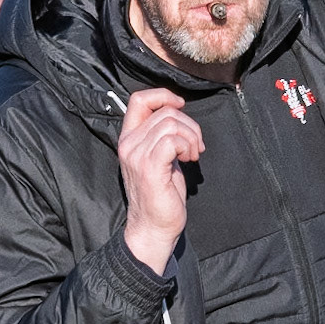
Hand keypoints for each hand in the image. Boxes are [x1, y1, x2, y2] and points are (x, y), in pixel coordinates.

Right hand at [118, 88, 203, 274]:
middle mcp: (128, 144)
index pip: (138, 99)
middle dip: (190, 125)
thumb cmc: (161, 195)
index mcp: (129, 139)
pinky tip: (189, 160)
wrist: (154, 227)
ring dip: (192, 137)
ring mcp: (137, 155)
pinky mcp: (149, 167)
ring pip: (171, 124)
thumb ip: (164, 135)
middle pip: (165, 112)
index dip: (163, 95)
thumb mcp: (161, 157)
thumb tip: (181, 115)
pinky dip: (187, 146)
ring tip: (193, 155)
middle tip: (196, 147)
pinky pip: (173, 140)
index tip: (181, 106)